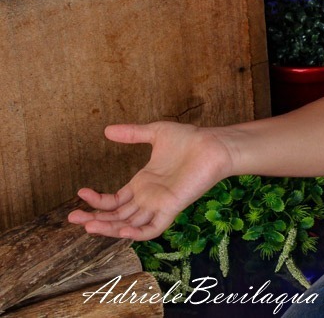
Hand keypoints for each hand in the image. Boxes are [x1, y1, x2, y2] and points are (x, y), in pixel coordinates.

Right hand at [68, 122, 232, 239]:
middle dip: (94, 219)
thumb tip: (107, 130)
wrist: (214, 144)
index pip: (114, 202)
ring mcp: (159, 204)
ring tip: (88, 225)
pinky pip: (153, 228)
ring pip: (129, 225)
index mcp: (143, 184)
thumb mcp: (155, 133)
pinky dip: (137, 232)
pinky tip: (121, 229)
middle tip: (72, 218)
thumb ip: (132, 133)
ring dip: (109, 228)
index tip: (80, 192)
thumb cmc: (190, 139)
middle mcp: (148, 198)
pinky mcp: (172, 207)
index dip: (96, 201)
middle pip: (116, 216)